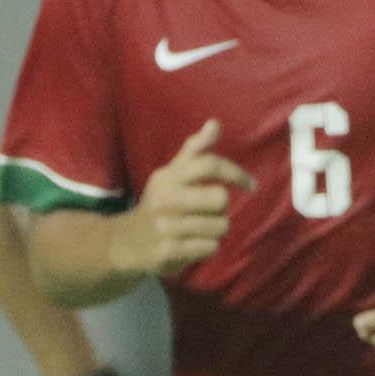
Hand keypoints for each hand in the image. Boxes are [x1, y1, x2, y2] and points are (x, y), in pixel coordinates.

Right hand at [114, 120, 254, 279]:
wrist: (124, 243)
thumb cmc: (159, 204)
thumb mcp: (171, 175)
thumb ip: (195, 151)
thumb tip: (215, 124)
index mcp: (168, 177)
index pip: (208, 164)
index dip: (235, 172)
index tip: (249, 184)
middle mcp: (166, 198)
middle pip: (220, 198)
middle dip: (221, 208)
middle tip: (208, 212)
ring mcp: (166, 226)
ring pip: (220, 226)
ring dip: (215, 230)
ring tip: (197, 230)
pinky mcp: (169, 251)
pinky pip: (210, 248)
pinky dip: (207, 248)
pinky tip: (191, 245)